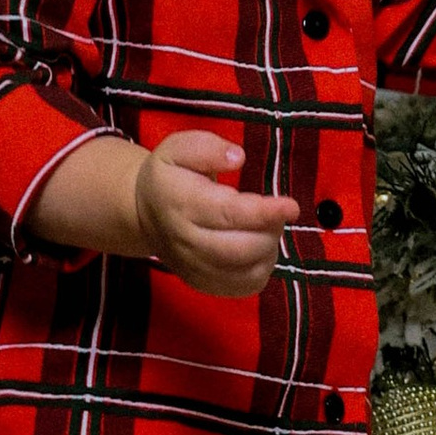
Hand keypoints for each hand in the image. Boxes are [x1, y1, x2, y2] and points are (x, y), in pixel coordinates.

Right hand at [135, 131, 299, 297]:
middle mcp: (185, 241)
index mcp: (181, 203)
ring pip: (246, 271)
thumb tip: (237, 158)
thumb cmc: (170, 176)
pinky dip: (262, 268)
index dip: (264, 213)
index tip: (291, 206)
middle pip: (240, 248)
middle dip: (270, 230)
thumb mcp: (179, 148)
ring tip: (265, 225)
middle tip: (277, 211)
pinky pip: (244, 286)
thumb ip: (208, 148)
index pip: (227, 214)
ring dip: (268, 248)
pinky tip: (258, 247)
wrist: (144, 213)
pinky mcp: (204, 283)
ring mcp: (193, 267)